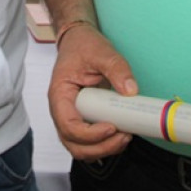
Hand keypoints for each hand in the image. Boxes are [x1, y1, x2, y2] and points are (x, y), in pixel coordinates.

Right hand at [47, 24, 137, 160]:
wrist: (78, 40)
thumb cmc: (82, 45)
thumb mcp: (101, 51)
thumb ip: (117, 68)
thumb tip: (130, 90)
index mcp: (59, 94)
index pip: (68, 125)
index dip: (90, 134)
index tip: (112, 127)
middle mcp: (61, 110)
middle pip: (73, 144)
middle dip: (99, 147)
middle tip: (123, 137)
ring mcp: (70, 116)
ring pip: (80, 147)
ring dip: (102, 149)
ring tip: (124, 137)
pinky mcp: (81, 118)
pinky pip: (88, 142)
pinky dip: (103, 145)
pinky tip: (119, 135)